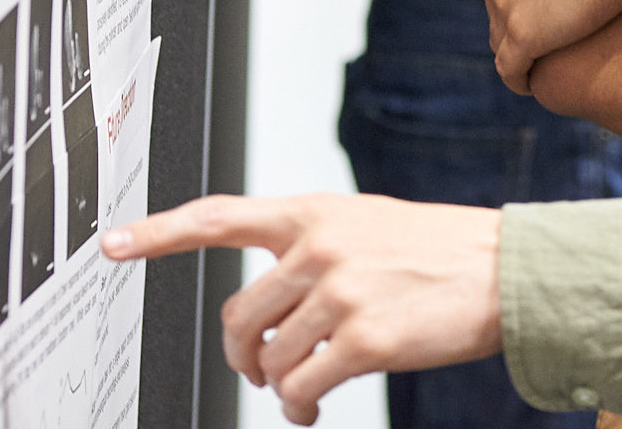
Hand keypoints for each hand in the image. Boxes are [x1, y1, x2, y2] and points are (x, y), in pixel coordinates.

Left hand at [102, 193, 500, 424]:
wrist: (508, 270)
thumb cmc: (442, 251)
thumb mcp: (369, 224)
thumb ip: (313, 247)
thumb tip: (266, 305)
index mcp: (315, 212)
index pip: (220, 216)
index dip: (159, 231)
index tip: (113, 244)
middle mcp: (320, 247)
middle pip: (239, 315)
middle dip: (243, 354)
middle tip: (261, 368)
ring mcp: (340, 292)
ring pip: (270, 359)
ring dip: (280, 385)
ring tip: (302, 391)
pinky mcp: (362, 338)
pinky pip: (302, 388)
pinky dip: (300, 408)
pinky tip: (312, 409)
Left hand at [484, 0, 621, 93]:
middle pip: (501, 0)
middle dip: (525, 11)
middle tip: (564, 20)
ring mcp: (505, 5)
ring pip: (505, 35)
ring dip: (525, 44)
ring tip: (558, 52)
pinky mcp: (523, 39)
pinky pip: (514, 70)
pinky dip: (524, 76)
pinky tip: (541, 79)